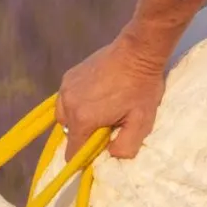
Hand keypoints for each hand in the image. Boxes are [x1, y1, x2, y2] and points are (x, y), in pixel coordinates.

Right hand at [56, 26, 167, 158]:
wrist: (138, 50)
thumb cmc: (142, 88)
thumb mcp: (141, 123)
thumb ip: (124, 148)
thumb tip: (109, 155)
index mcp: (82, 119)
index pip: (72, 153)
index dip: (86, 156)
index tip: (101, 147)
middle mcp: (67, 104)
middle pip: (68, 133)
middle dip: (85, 134)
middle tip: (107, 123)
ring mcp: (65, 87)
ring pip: (64, 115)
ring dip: (79, 118)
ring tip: (102, 108)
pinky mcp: (68, 75)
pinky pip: (66, 98)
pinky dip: (77, 102)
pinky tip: (97, 94)